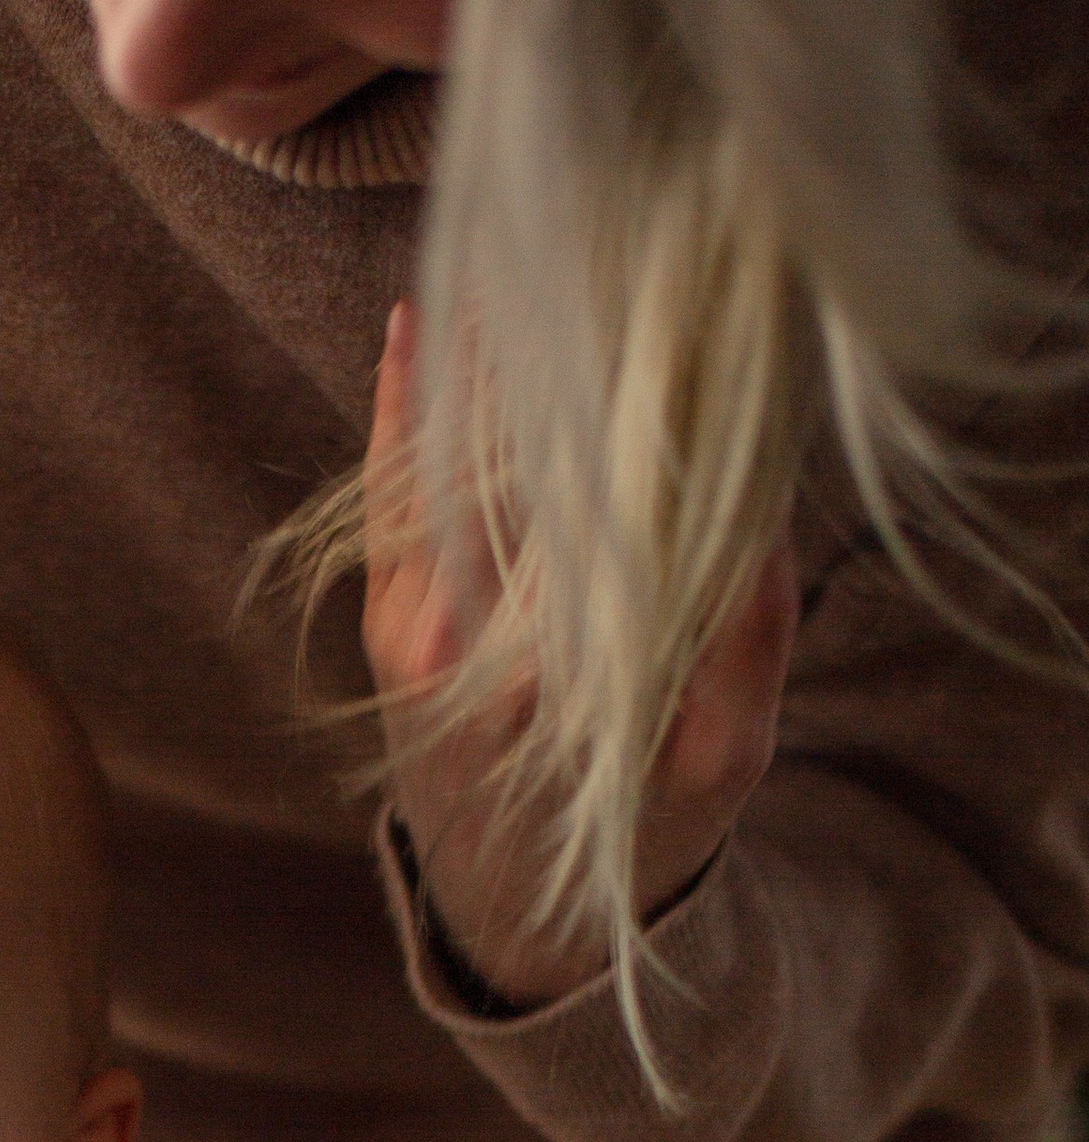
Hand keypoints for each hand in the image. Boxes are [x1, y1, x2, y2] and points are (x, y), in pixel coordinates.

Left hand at [361, 298, 799, 1005]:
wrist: (520, 917)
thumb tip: (757, 510)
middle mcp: (448, 636)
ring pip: (439, 458)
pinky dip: (407, 406)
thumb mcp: (720, 761)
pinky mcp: (386, 616)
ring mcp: (405, 622)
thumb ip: (744, 646)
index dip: (617, 382)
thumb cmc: (637, 834)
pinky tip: (423, 321)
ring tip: (526, 236)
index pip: (573, 485)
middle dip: (550, 343)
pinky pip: (391, 490)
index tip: (658, 290)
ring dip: (480, 352)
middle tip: (600, 224)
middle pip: (500, 453)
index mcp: (532, 669)